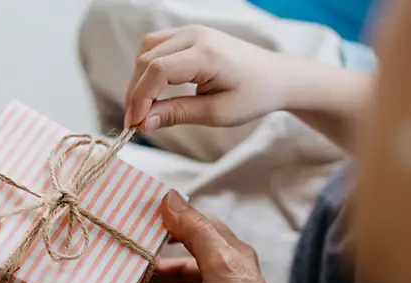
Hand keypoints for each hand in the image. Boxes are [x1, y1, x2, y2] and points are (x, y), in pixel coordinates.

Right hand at [117, 192, 349, 282]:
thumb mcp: (220, 262)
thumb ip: (194, 230)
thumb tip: (168, 197)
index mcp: (225, 257)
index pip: (194, 232)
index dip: (169, 225)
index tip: (138, 223)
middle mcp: (215, 282)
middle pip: (174, 271)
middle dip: (147, 272)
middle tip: (117, 271)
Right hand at [125, 25, 302, 130]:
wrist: (275, 77)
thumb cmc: (252, 96)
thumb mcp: (217, 113)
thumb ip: (177, 114)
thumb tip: (144, 123)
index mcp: (207, 54)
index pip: (158, 70)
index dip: (141, 98)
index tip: (135, 125)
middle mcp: (196, 35)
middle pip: (147, 59)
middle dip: (136, 93)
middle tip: (136, 123)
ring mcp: (191, 31)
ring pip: (147, 50)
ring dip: (139, 80)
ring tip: (144, 108)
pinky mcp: (189, 34)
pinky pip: (156, 46)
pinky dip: (148, 69)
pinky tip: (153, 91)